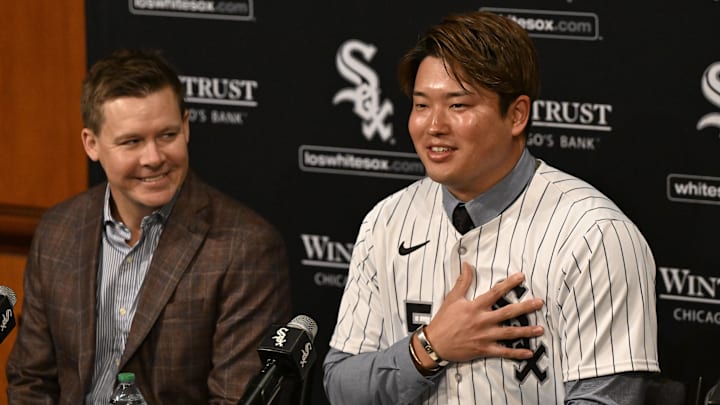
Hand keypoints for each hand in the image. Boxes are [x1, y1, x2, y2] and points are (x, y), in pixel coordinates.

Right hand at [423, 262, 543, 362]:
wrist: (435, 343)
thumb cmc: (443, 321)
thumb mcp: (452, 298)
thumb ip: (463, 282)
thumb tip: (467, 265)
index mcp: (475, 307)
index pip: (495, 292)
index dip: (509, 283)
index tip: (521, 277)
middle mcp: (483, 321)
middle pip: (508, 313)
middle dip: (526, 307)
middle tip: (539, 303)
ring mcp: (485, 336)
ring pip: (510, 333)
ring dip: (526, 331)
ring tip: (540, 329)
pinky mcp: (484, 349)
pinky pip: (504, 352)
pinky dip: (517, 353)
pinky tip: (528, 352)